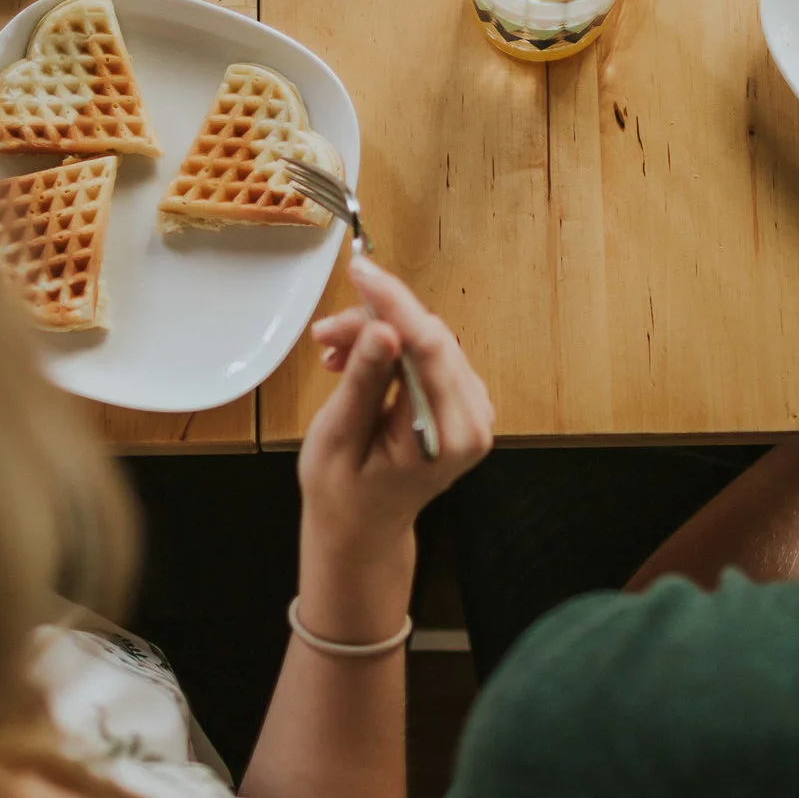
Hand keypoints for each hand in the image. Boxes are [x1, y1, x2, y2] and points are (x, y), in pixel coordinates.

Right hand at [301, 255, 494, 554]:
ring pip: (430, 339)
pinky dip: (393, 348)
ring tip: (332, 353)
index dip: (394, 302)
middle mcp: (472, 422)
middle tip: (324, 335)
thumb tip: (383, 331)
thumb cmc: (343, 491)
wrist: (363, 526)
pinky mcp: (464, 401)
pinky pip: (432, 354)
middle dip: (374, 322)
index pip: (428, 347)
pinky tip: (357, 362)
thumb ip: (364, 382)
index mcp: (445, 438)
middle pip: (431, 337)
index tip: (360, 271)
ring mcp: (474, 411)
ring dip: (379, 334)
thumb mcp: (339, 436)